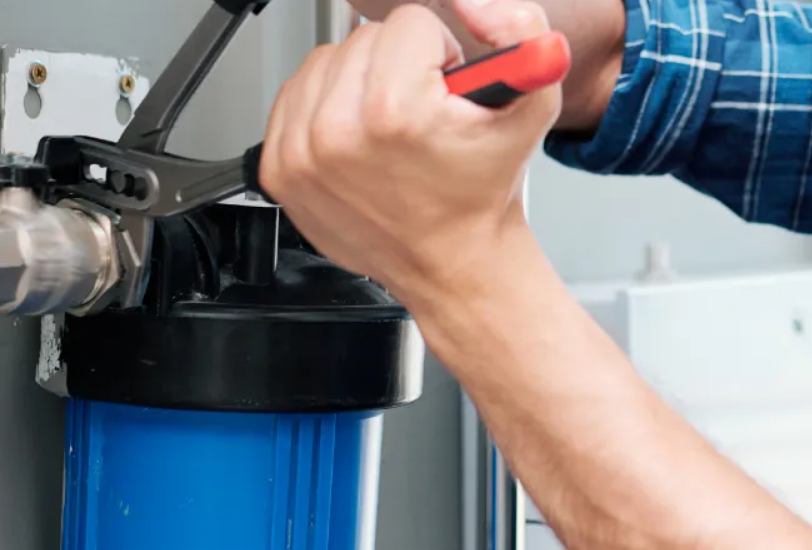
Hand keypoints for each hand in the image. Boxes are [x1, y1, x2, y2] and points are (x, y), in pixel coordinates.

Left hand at [259, 0, 563, 309]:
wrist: (453, 263)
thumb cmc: (481, 195)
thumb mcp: (532, 108)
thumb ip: (525, 38)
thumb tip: (483, 8)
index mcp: (395, 112)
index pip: (409, 24)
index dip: (439, 54)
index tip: (444, 95)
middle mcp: (338, 132)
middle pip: (364, 38)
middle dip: (399, 68)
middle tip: (422, 116)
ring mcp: (302, 153)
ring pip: (327, 61)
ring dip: (359, 84)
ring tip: (389, 129)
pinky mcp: (280, 168)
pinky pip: (294, 97)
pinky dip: (326, 110)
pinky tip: (358, 141)